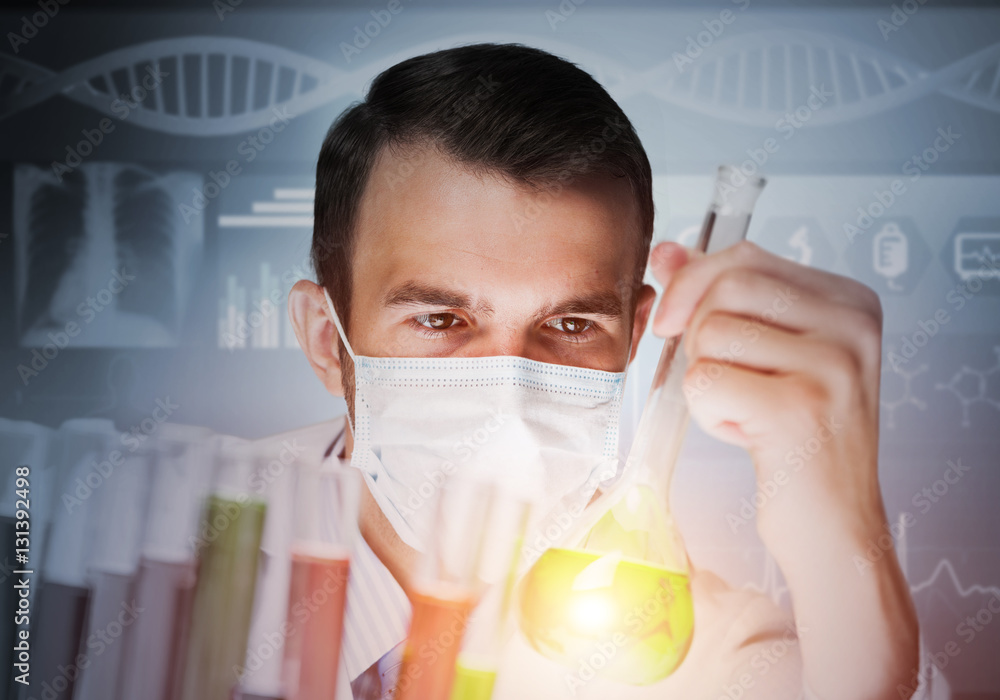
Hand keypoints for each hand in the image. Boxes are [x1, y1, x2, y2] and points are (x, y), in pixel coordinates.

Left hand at [647, 240, 917, 696]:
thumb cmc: (795, 438)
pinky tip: (747, 434)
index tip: (676, 319)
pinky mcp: (801, 408)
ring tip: (747, 409)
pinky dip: (708, 413)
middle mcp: (852, 324)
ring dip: (707, 379)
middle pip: (725, 286)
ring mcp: (832, 364)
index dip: (693, 285)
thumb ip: (718, 296)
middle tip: (722, 377)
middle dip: (698, 333)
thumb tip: (668, 252)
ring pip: (710, 334)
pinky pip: (705, 381)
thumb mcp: (765, 353)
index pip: (745, 257)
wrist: (832, 524)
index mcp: (849, 301)